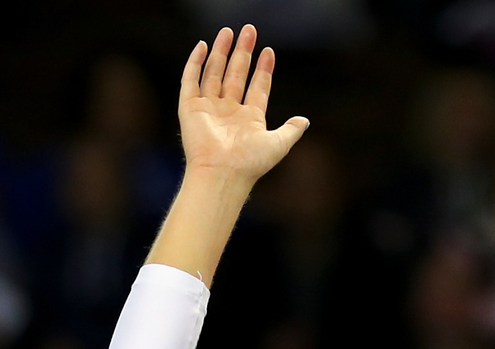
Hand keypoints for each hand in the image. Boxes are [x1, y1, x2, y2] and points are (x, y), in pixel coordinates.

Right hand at [179, 25, 308, 183]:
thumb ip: (292, 130)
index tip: (269, 51)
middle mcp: (229, 111)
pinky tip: (202, 46)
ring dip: (221, 52)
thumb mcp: (279, 144)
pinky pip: (191, 80)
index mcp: (249, 119)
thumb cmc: (251, 163)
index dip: (263, 69)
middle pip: (236, 74)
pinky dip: (195, 63)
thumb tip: (305, 120)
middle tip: (249, 30)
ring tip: (228, 31)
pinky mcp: (190, 108)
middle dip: (243, 53)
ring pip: (214, 73)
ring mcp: (209, 109)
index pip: (257, 87)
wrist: (223, 173)